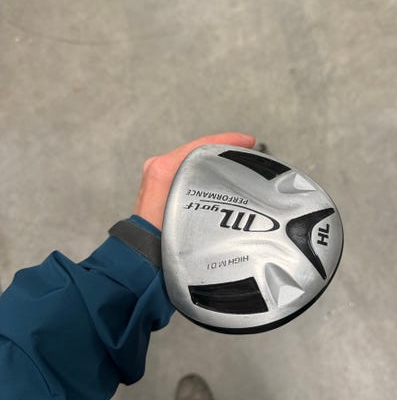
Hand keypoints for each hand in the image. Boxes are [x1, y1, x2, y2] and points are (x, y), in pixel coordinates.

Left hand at [134, 133, 255, 229]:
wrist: (146, 257)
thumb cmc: (161, 238)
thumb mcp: (187, 206)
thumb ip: (205, 188)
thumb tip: (233, 180)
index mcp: (163, 169)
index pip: (201, 145)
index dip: (227, 141)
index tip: (246, 141)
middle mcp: (158, 168)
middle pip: (197, 151)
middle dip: (222, 149)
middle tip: (244, 149)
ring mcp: (158, 178)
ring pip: (193, 161)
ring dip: (213, 160)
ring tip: (236, 161)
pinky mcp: (160, 188)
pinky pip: (187, 171)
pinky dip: (204, 171)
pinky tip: (218, 176)